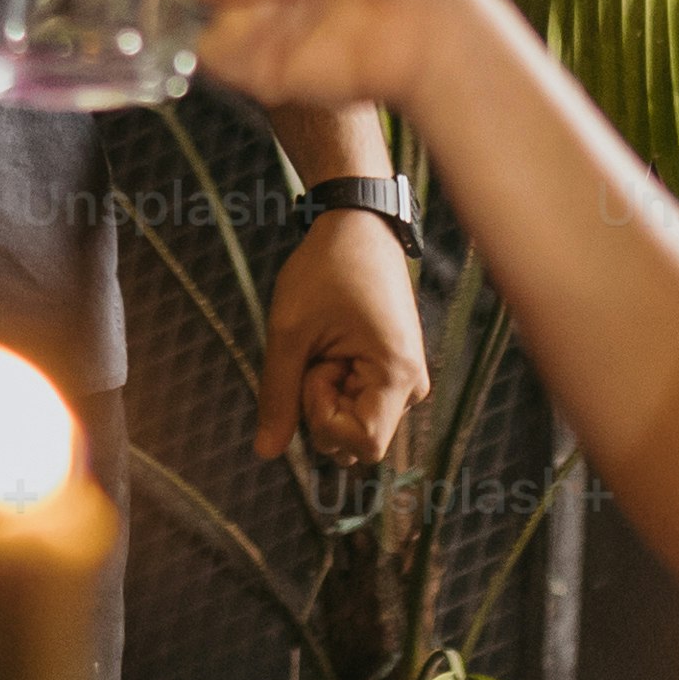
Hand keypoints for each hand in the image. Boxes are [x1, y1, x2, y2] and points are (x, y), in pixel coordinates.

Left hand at [255, 200, 428, 466]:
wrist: (357, 227)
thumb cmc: (324, 270)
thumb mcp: (289, 332)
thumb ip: (278, 395)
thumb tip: (265, 452)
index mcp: (398, 375)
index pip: (363, 444)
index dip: (324, 420)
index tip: (315, 368)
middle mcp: (412, 386)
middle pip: (356, 441)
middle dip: (321, 409)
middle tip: (317, 352)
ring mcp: (406, 381)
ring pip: (354, 424)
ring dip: (326, 397)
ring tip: (325, 345)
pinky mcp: (395, 373)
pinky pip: (359, 404)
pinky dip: (335, 385)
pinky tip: (333, 347)